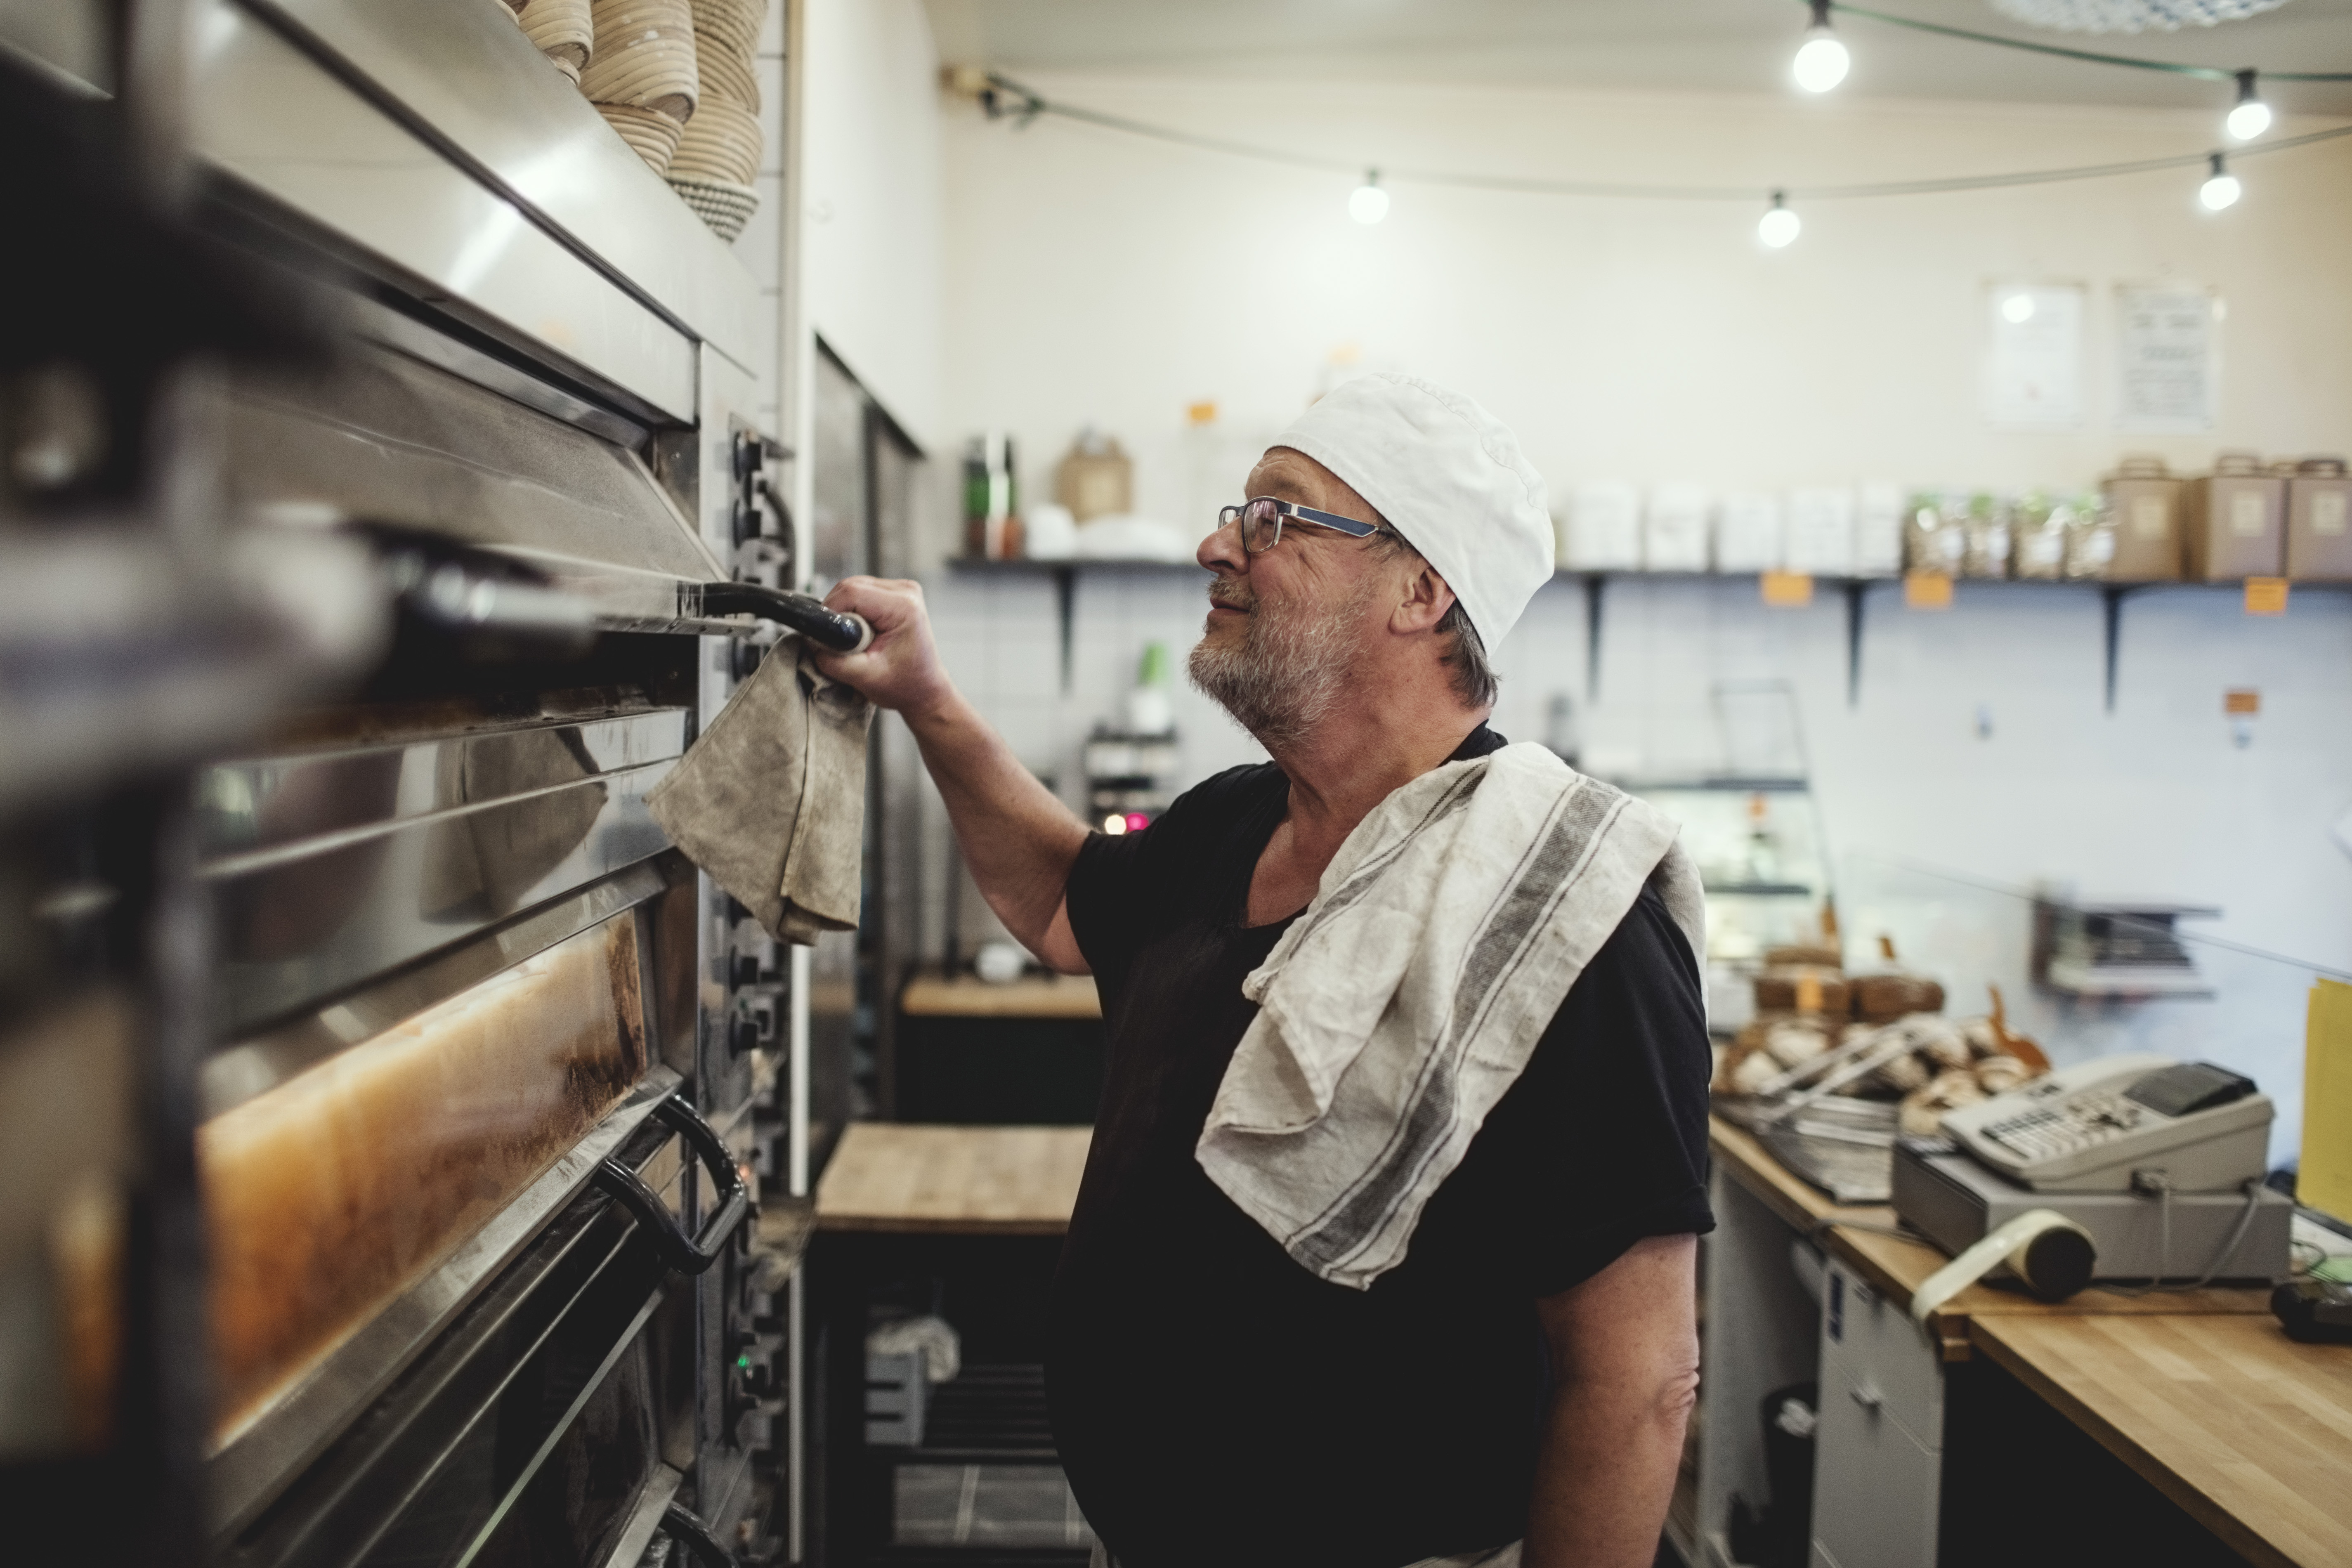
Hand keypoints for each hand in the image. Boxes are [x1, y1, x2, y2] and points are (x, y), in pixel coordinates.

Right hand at [810, 576, 953, 717]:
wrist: (924, 690)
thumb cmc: (906, 685)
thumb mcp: (865, 678)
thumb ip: (834, 660)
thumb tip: (812, 643)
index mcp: (904, 606)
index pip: (851, 592)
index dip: (830, 612)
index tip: (826, 635)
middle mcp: (906, 592)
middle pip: (850, 586)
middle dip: (836, 614)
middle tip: (842, 643)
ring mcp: (902, 590)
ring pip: (853, 588)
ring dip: (844, 613)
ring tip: (855, 641)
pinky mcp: (894, 595)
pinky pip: (861, 594)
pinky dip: (853, 612)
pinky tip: (861, 632)